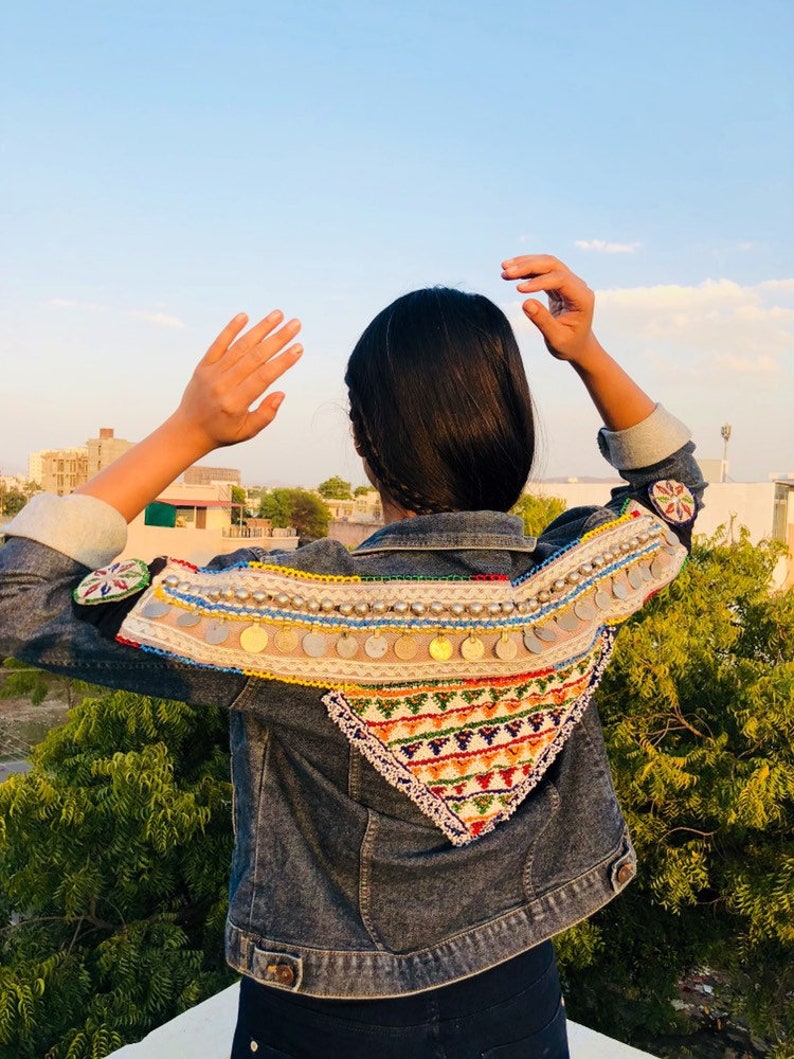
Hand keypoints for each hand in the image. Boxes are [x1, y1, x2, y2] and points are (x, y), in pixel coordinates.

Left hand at [175, 310, 302, 452]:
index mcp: (235, 403)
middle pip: (255, 357)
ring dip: (260, 328)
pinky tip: (245, 316)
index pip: (263, 377)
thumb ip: (266, 415)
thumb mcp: (247, 431)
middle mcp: (223, 385)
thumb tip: (281, 393)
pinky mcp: (203, 365)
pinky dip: (231, 329)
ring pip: (239, 346)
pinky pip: (218, 344)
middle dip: (277, 339)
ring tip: (278, 314)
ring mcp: (211, 373)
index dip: (282, 361)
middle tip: (296, 324)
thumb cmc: (223, 432)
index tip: (298, 348)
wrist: (188, 429)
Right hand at [501, 254, 595, 362]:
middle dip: (528, 266)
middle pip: (552, 265)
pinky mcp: (559, 285)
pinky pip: (543, 272)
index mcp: (582, 298)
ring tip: (504, 269)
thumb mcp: (556, 338)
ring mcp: (569, 283)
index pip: (560, 279)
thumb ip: (542, 321)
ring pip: (546, 264)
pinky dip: (527, 271)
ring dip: (525, 264)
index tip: (518, 289)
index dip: (538, 282)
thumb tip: (525, 303)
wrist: (578, 347)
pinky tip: (512, 274)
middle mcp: (578, 285)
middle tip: (506, 272)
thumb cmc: (569, 345)